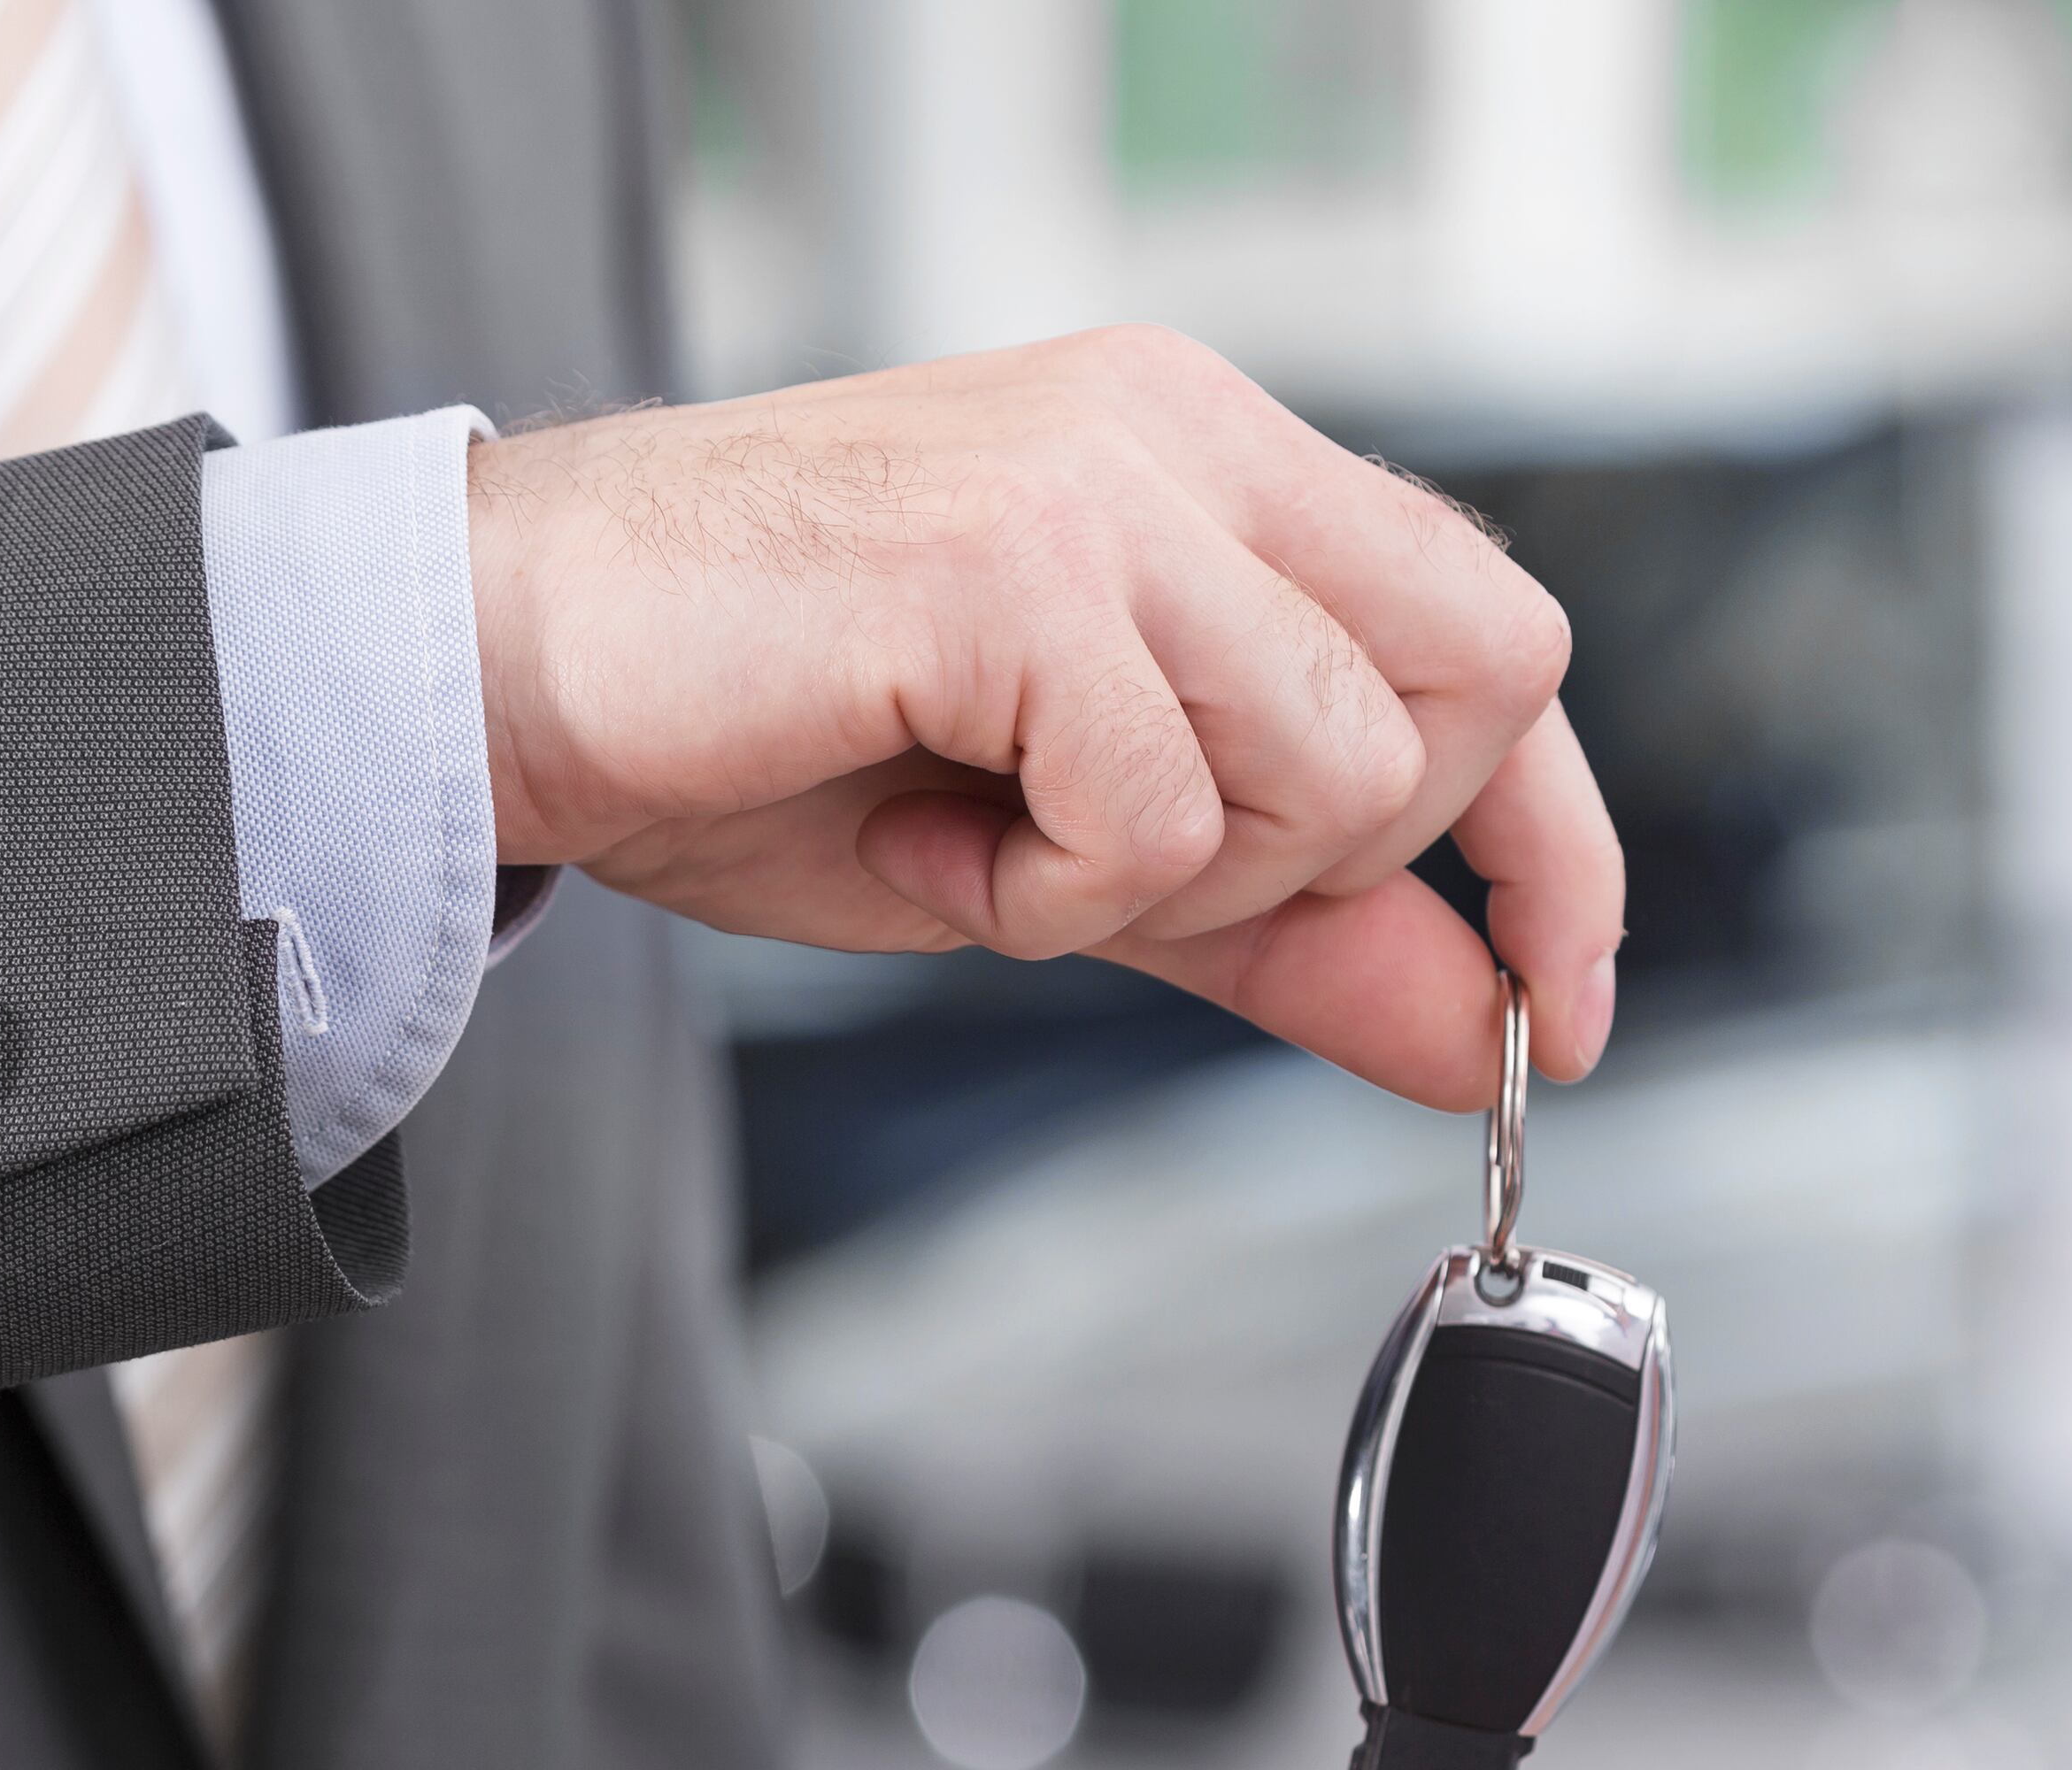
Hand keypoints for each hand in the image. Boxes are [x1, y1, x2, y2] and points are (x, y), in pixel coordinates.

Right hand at [468, 328, 1622, 1108]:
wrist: (516, 673)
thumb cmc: (766, 734)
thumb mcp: (1082, 858)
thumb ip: (1291, 929)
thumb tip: (1481, 1031)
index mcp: (1217, 465)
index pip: (1501, 642)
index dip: (1555, 845)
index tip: (1555, 1006)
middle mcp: (1188, 436)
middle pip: (1480, 685)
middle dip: (1331, 853)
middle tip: (1129, 871)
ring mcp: (1112, 479)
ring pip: (1336, 764)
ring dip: (1170, 880)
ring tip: (992, 840)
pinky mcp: (1022, 561)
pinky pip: (1164, 810)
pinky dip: (1049, 890)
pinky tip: (923, 833)